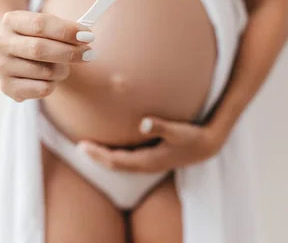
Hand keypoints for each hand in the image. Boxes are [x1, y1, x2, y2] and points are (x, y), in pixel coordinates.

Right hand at [0, 11, 94, 101]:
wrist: (16, 53)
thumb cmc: (40, 37)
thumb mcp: (49, 26)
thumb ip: (65, 29)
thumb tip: (85, 36)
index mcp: (10, 21)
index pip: (40, 24)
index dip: (67, 30)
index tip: (88, 35)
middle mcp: (1, 43)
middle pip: (39, 49)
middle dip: (69, 52)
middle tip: (89, 53)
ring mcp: (2, 66)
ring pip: (45, 72)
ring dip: (62, 70)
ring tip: (61, 66)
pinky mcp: (7, 87)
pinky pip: (42, 89)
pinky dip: (53, 85)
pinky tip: (47, 78)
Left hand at [78, 117, 224, 172]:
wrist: (207, 146)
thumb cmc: (192, 136)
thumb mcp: (178, 130)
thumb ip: (161, 126)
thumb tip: (144, 123)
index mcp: (148, 161)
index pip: (116, 161)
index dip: (98, 155)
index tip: (83, 144)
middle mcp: (146, 165)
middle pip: (115, 164)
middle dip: (97, 156)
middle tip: (80, 145)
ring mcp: (150, 163)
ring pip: (121, 163)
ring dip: (105, 156)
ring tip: (91, 146)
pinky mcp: (153, 158)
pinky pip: (128, 159)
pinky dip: (116, 154)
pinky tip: (112, 144)